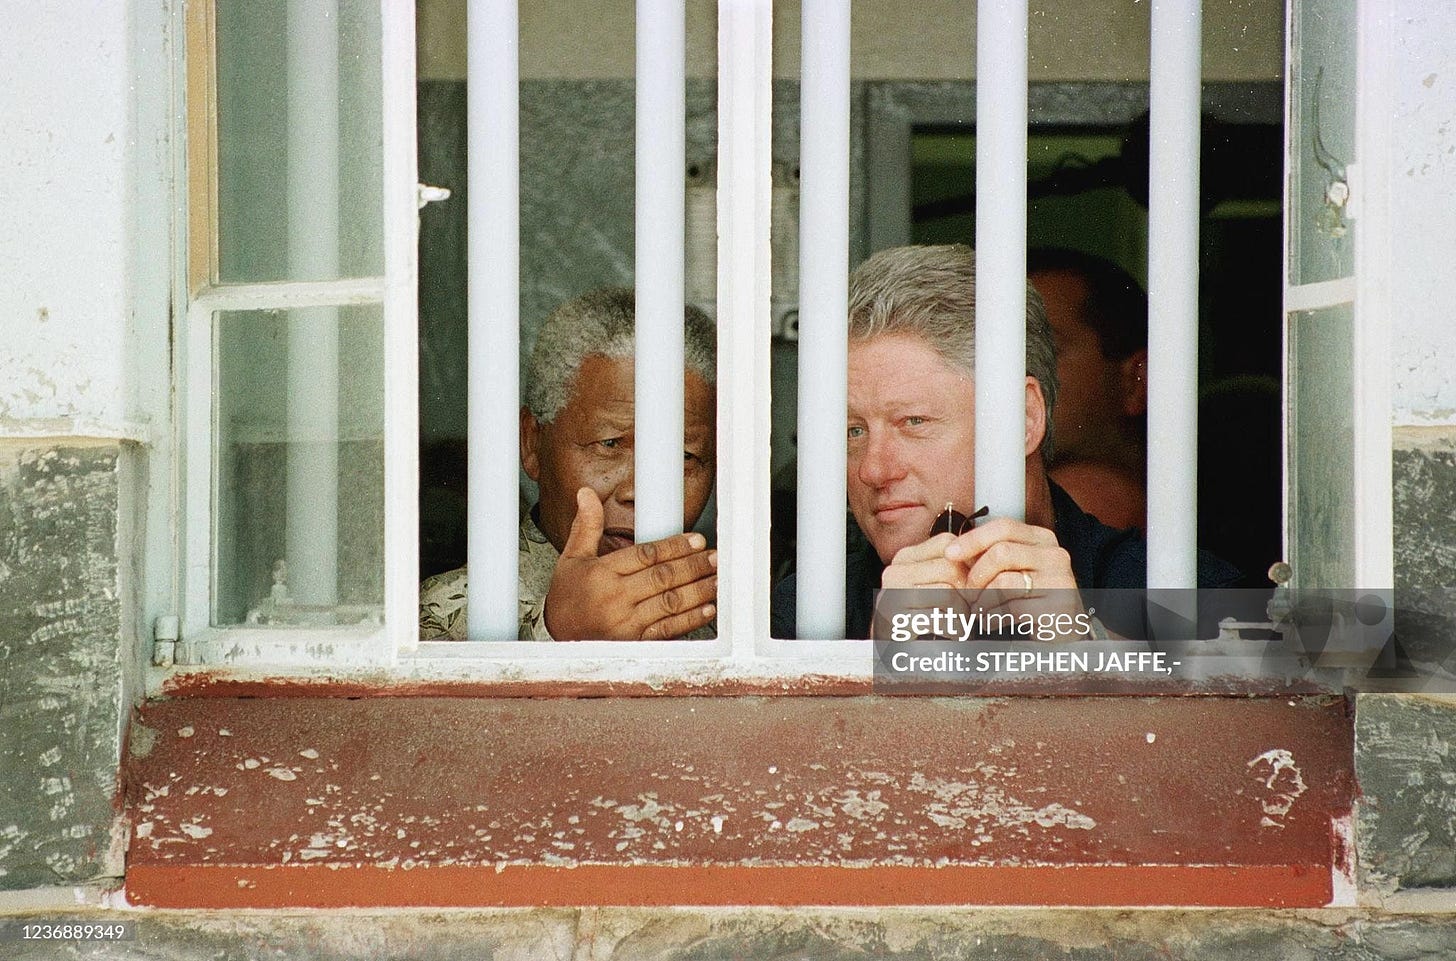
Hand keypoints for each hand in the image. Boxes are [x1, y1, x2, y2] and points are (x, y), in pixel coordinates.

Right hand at [543, 488, 717, 639]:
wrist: (557, 642)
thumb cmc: (566, 598)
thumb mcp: (571, 559)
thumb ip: (586, 526)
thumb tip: (586, 494)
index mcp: (600, 574)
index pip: (645, 555)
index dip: (674, 546)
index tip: (697, 540)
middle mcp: (613, 599)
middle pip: (662, 578)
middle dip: (693, 566)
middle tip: (715, 557)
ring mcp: (624, 624)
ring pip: (669, 603)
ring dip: (698, 591)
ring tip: (718, 580)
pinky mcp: (634, 645)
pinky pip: (667, 631)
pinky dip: (690, 620)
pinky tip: (706, 610)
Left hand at [943, 517, 1082, 625]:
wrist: (1062, 632)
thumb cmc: (1029, 599)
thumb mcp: (1013, 570)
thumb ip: (991, 555)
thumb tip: (954, 551)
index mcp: (1042, 539)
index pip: (1003, 527)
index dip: (972, 539)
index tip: (949, 554)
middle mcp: (1055, 555)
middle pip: (1001, 552)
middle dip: (975, 575)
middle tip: (967, 593)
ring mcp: (1060, 581)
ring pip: (1003, 581)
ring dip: (981, 599)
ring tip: (978, 610)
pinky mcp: (1058, 607)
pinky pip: (1012, 608)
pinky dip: (992, 617)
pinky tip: (990, 622)